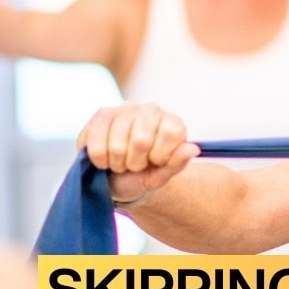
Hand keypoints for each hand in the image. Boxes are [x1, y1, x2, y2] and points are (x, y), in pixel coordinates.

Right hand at [77, 102, 199, 205]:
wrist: (118, 179)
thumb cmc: (144, 175)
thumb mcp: (162, 176)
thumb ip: (177, 163)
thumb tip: (193, 149)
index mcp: (172, 123)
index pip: (170, 133)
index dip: (160, 155)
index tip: (156, 162)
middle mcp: (151, 110)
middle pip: (141, 140)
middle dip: (136, 162)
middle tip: (135, 164)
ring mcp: (125, 109)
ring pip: (116, 144)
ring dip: (117, 162)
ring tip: (121, 161)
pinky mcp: (101, 114)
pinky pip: (95, 144)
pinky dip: (100, 159)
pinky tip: (105, 158)